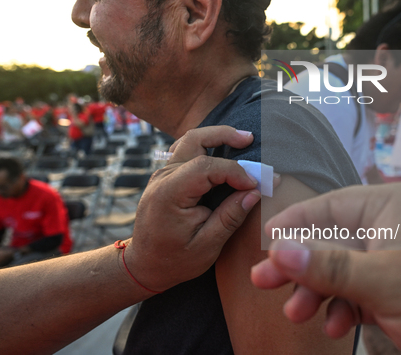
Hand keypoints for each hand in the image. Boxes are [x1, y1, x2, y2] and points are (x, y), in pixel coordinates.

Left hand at [126, 126, 261, 291]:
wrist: (144, 265)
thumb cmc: (174, 260)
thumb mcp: (206, 246)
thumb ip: (230, 217)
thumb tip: (255, 193)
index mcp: (169, 194)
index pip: (206, 167)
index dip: (235, 171)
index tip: (256, 185)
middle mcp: (163, 178)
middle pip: (194, 140)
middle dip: (224, 135)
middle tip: (250, 139)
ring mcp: (163, 173)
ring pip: (190, 140)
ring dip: (216, 136)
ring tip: (243, 140)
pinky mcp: (168, 175)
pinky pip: (187, 150)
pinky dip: (208, 145)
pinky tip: (224, 149)